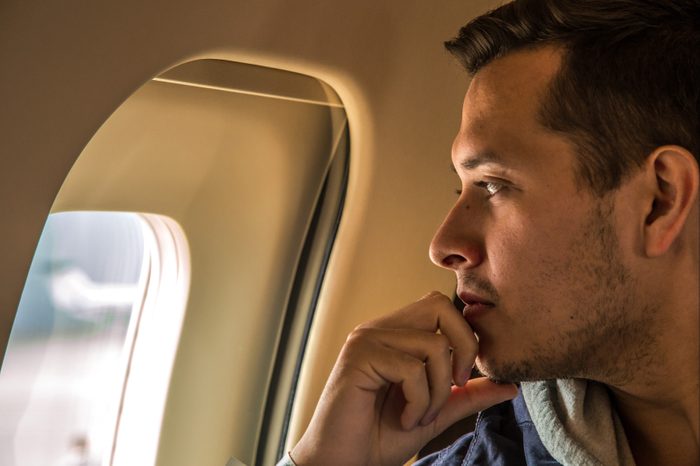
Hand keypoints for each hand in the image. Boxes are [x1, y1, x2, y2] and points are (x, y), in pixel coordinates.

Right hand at [290, 292, 517, 465]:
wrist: (343, 463)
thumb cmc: (379, 437)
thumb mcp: (435, 412)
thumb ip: (466, 395)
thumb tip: (509, 384)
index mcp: (395, 334)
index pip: (441, 306)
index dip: (464, 336)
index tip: (462, 380)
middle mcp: (380, 328)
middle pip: (439, 305)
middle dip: (463, 346)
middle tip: (456, 385)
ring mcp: (367, 339)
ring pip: (433, 344)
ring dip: (438, 391)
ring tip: (420, 416)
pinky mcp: (359, 356)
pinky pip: (412, 370)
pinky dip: (419, 402)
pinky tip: (404, 420)